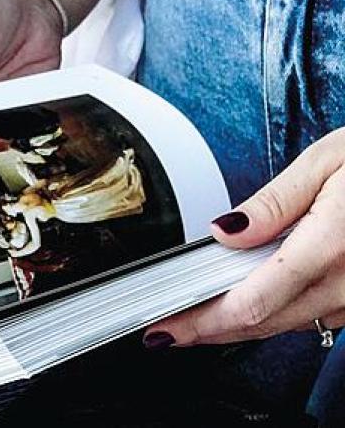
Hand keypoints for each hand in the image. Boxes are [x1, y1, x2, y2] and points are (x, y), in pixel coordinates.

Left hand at [145, 128, 344, 347]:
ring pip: (286, 325)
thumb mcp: (326, 162)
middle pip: (263, 323)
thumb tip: (225, 232)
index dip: (202, 321)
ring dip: (237, 325)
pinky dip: (272, 314)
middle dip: (207, 330)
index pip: (253, 301)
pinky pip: (312, 317)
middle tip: (165, 327)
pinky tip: (243, 303)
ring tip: (192, 317)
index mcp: (332, 245)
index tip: (164, 326)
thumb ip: (273, 202)